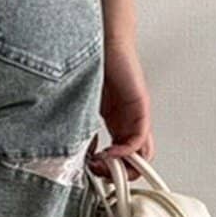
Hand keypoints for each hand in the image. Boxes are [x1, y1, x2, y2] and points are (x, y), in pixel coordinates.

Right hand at [93, 36, 153, 172]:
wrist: (101, 40)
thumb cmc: (91, 66)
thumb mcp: (81, 107)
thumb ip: (81, 129)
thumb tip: (73, 154)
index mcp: (117, 121)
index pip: (121, 154)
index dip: (109, 168)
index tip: (93, 172)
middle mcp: (129, 120)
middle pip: (135, 158)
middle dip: (118, 173)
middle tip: (101, 175)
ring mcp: (136, 114)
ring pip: (141, 151)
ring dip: (125, 166)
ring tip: (106, 169)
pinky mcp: (140, 106)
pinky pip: (139, 137)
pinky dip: (127, 151)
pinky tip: (111, 154)